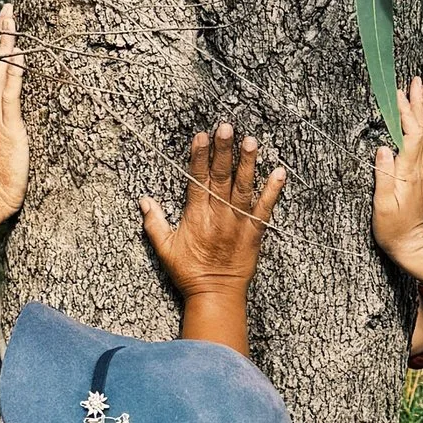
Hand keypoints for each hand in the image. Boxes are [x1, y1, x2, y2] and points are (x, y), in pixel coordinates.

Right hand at [141, 122, 284, 302]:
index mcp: (196, 216)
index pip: (197, 179)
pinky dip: (273, 191)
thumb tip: (143, 200)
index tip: (201, 136)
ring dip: (247, 164)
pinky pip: (265, 209)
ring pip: (243, 188)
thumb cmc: (189, 272)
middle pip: (221, 177)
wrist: (215, 295)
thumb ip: (154, 222)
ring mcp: (238, 223)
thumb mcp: (165, 248)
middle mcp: (218, 215)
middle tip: (227, 127)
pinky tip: (279, 173)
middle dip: (223, 151)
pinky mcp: (254, 232)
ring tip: (251, 141)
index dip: (199, 157)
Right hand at [371, 93, 422, 274]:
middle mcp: (418, 169)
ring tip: (420, 90)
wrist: (413, 246)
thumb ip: (384, 177)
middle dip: (419, 104)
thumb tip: (382, 149)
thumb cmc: (393, 230)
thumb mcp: (382, 207)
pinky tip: (418, 117)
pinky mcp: (419, 175)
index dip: (406, 115)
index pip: (410, 137)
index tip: (399, 94)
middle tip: (416, 81)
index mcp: (408, 174)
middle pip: (421, 130)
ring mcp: (420, 172)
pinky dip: (422, 125)